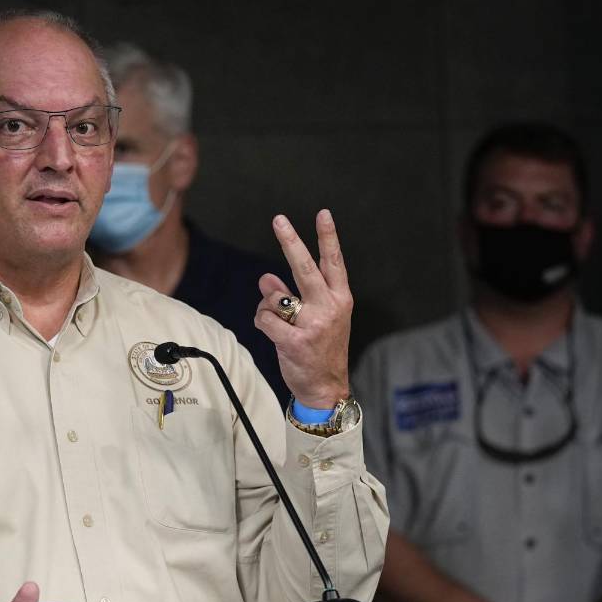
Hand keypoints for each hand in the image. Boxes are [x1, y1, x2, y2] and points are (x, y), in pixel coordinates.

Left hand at [254, 211, 352, 407]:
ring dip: (268, 304)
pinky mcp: (295, 342)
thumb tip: (266, 277)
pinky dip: (262, 321)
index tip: (323, 214)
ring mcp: (313, 325)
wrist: (326, 387)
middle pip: (305, 267)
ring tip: (279, 320)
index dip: (328, 237)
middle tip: (279, 220)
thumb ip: (293, 294)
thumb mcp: (317, 318)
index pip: (333, 262)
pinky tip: (272, 331)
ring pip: (276, 296)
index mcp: (340, 299)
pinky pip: (265, 319)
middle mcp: (329, 308)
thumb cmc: (320, 348)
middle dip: (291, 241)